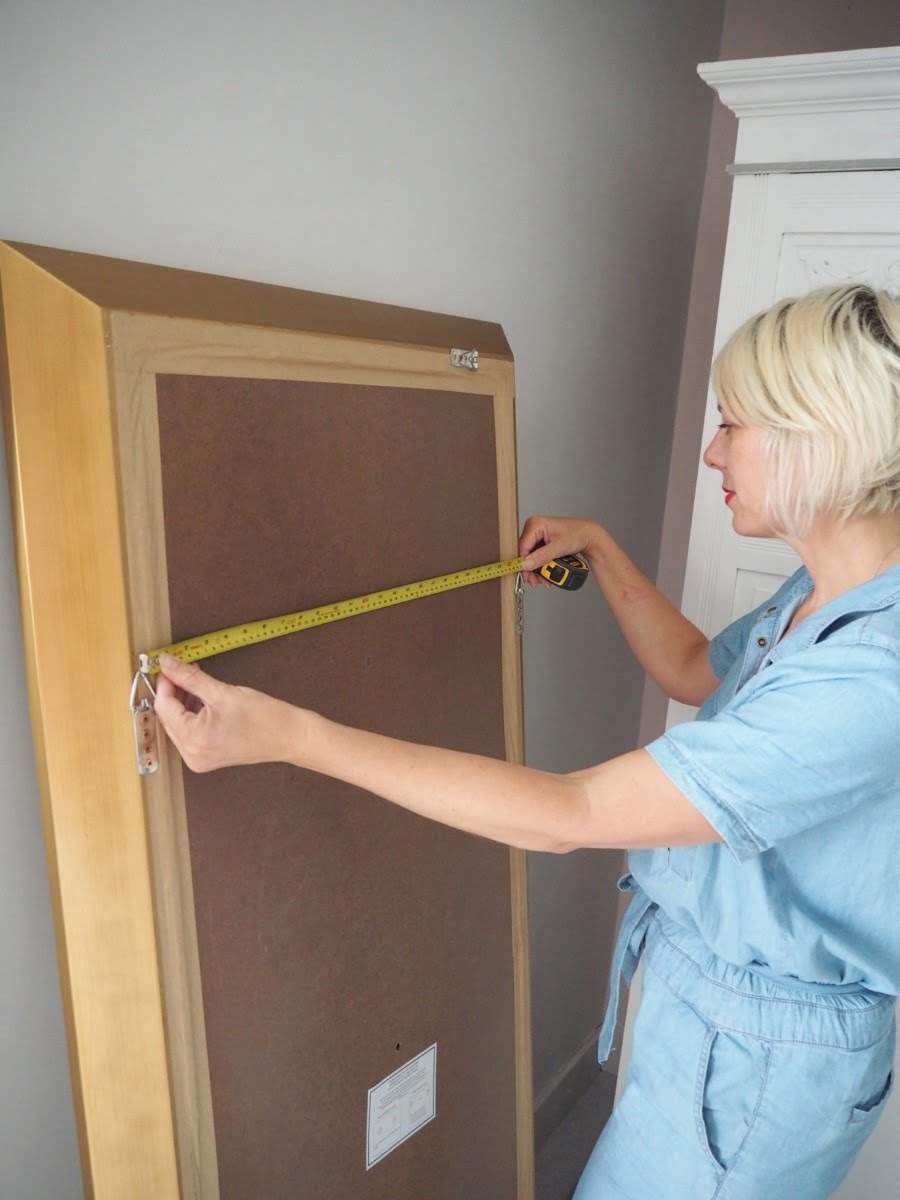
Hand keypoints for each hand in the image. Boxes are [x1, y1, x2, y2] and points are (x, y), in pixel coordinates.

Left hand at [153, 654, 301, 772]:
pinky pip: (190, 732)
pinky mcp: (207, 757)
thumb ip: (189, 677)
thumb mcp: (222, 691)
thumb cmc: (263, 717)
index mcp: (193, 739)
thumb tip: (167, 663)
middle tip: (183, 670)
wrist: (289, 736)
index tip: (168, 666)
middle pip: (168, 717)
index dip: (165, 683)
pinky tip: (203, 699)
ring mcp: (198, 759)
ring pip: (178, 724)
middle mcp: (191, 754)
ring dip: (183, 702)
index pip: (164, 707)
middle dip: (173, 692)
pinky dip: (192, 714)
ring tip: (197, 682)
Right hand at [518, 515, 602, 588]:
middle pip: (525, 552)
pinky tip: (545, 573)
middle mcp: (534, 527)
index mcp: (535, 524)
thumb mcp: (558, 547)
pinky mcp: (541, 540)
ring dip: (535, 569)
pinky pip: (536, 555)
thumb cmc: (578, 534)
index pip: (522, 547)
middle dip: (530, 569)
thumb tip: (526, 564)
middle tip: (535, 581)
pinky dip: (540, 565)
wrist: (588, 535)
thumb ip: (541, 557)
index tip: (526, 576)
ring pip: (530, 556)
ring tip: (543, 580)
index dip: (523, 563)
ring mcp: (537, 534)